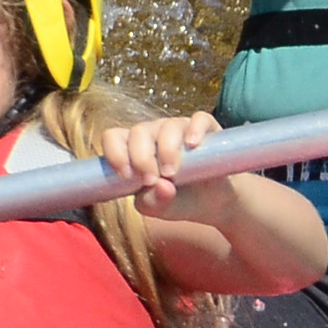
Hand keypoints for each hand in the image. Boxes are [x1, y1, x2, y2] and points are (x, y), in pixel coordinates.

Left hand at [95, 112, 235, 221]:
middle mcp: (154, 134)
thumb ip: (152, 202)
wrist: (213, 203)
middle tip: (152, 180)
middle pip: (139, 132)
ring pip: (168, 126)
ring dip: (167, 150)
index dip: (115, 153)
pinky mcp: (206, 129)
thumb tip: (160, 185)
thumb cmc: (178, 200)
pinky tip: (193, 144)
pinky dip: (195, 129)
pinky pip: (199, 119)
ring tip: (172, 173)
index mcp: (134, 149)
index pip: (114, 137)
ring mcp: (180, 129)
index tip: (126, 176)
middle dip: (142, 157)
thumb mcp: (160, 209)